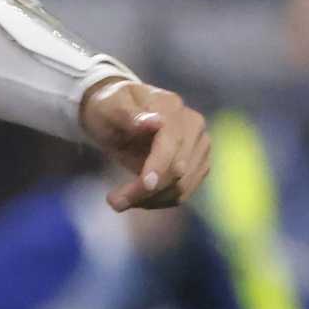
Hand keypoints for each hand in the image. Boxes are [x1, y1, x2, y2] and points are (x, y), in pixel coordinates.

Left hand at [81, 79, 209, 211]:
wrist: (117, 113)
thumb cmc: (109, 107)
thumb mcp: (109, 107)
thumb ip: (129, 115)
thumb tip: (157, 121)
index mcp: (171, 106)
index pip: (171, 142)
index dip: (159, 166)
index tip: (143, 186)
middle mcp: (193, 125)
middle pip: (179, 168)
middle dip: (147, 190)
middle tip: (114, 202)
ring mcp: (199, 146)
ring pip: (183, 186)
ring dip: (151, 200)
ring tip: (119, 201)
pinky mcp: (198, 165)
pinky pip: (183, 192)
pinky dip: (159, 201)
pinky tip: (137, 199)